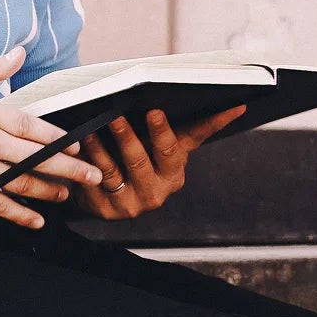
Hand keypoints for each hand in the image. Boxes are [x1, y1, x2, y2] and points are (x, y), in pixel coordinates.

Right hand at [0, 48, 105, 227]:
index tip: (79, 144)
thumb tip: (19, 53)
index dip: (58, 137)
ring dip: (48, 191)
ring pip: (20, 184)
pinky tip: (37, 219)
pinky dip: (18, 214)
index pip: (30, 127)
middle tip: (94, 176)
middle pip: (34, 158)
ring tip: (69, 195)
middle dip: (68, 168)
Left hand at [76, 104, 245, 219]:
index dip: (163, 131)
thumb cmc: (144, 159)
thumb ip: (196, 127)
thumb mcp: (167, 145)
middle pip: (141, 162)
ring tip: (93, 125)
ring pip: (113, 171)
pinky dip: (86, 160)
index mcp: (174, 173)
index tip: (153, 110)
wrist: (112, 193)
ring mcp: (130, 205)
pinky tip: (79, 144)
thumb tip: (237, 106)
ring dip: (101, 146)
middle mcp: (156, 193)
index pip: (173, 149)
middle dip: (128, 137)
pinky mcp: (106, 211)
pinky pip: (93, 182)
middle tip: (117, 116)